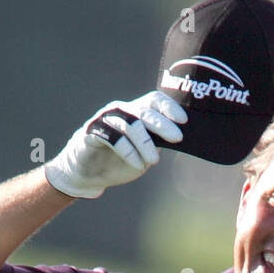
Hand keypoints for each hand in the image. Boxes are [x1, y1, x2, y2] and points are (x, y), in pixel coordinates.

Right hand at [44, 91, 185, 199]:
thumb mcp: (145, 152)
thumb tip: (181, 140)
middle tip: (177, 137)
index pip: (153, 101)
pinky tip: (138, 165)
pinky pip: (112, 139)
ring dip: (145, 144)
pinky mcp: (92, 134)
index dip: (169, 107)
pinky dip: (128, 152)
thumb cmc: (120, 160)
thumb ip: (158, 143)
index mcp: (135, 113)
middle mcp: (120, 112)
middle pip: (143, 112)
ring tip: (154, 161)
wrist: (89, 172)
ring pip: (129, 125)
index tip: (184, 120)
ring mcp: (105, 121)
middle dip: (162, 124)